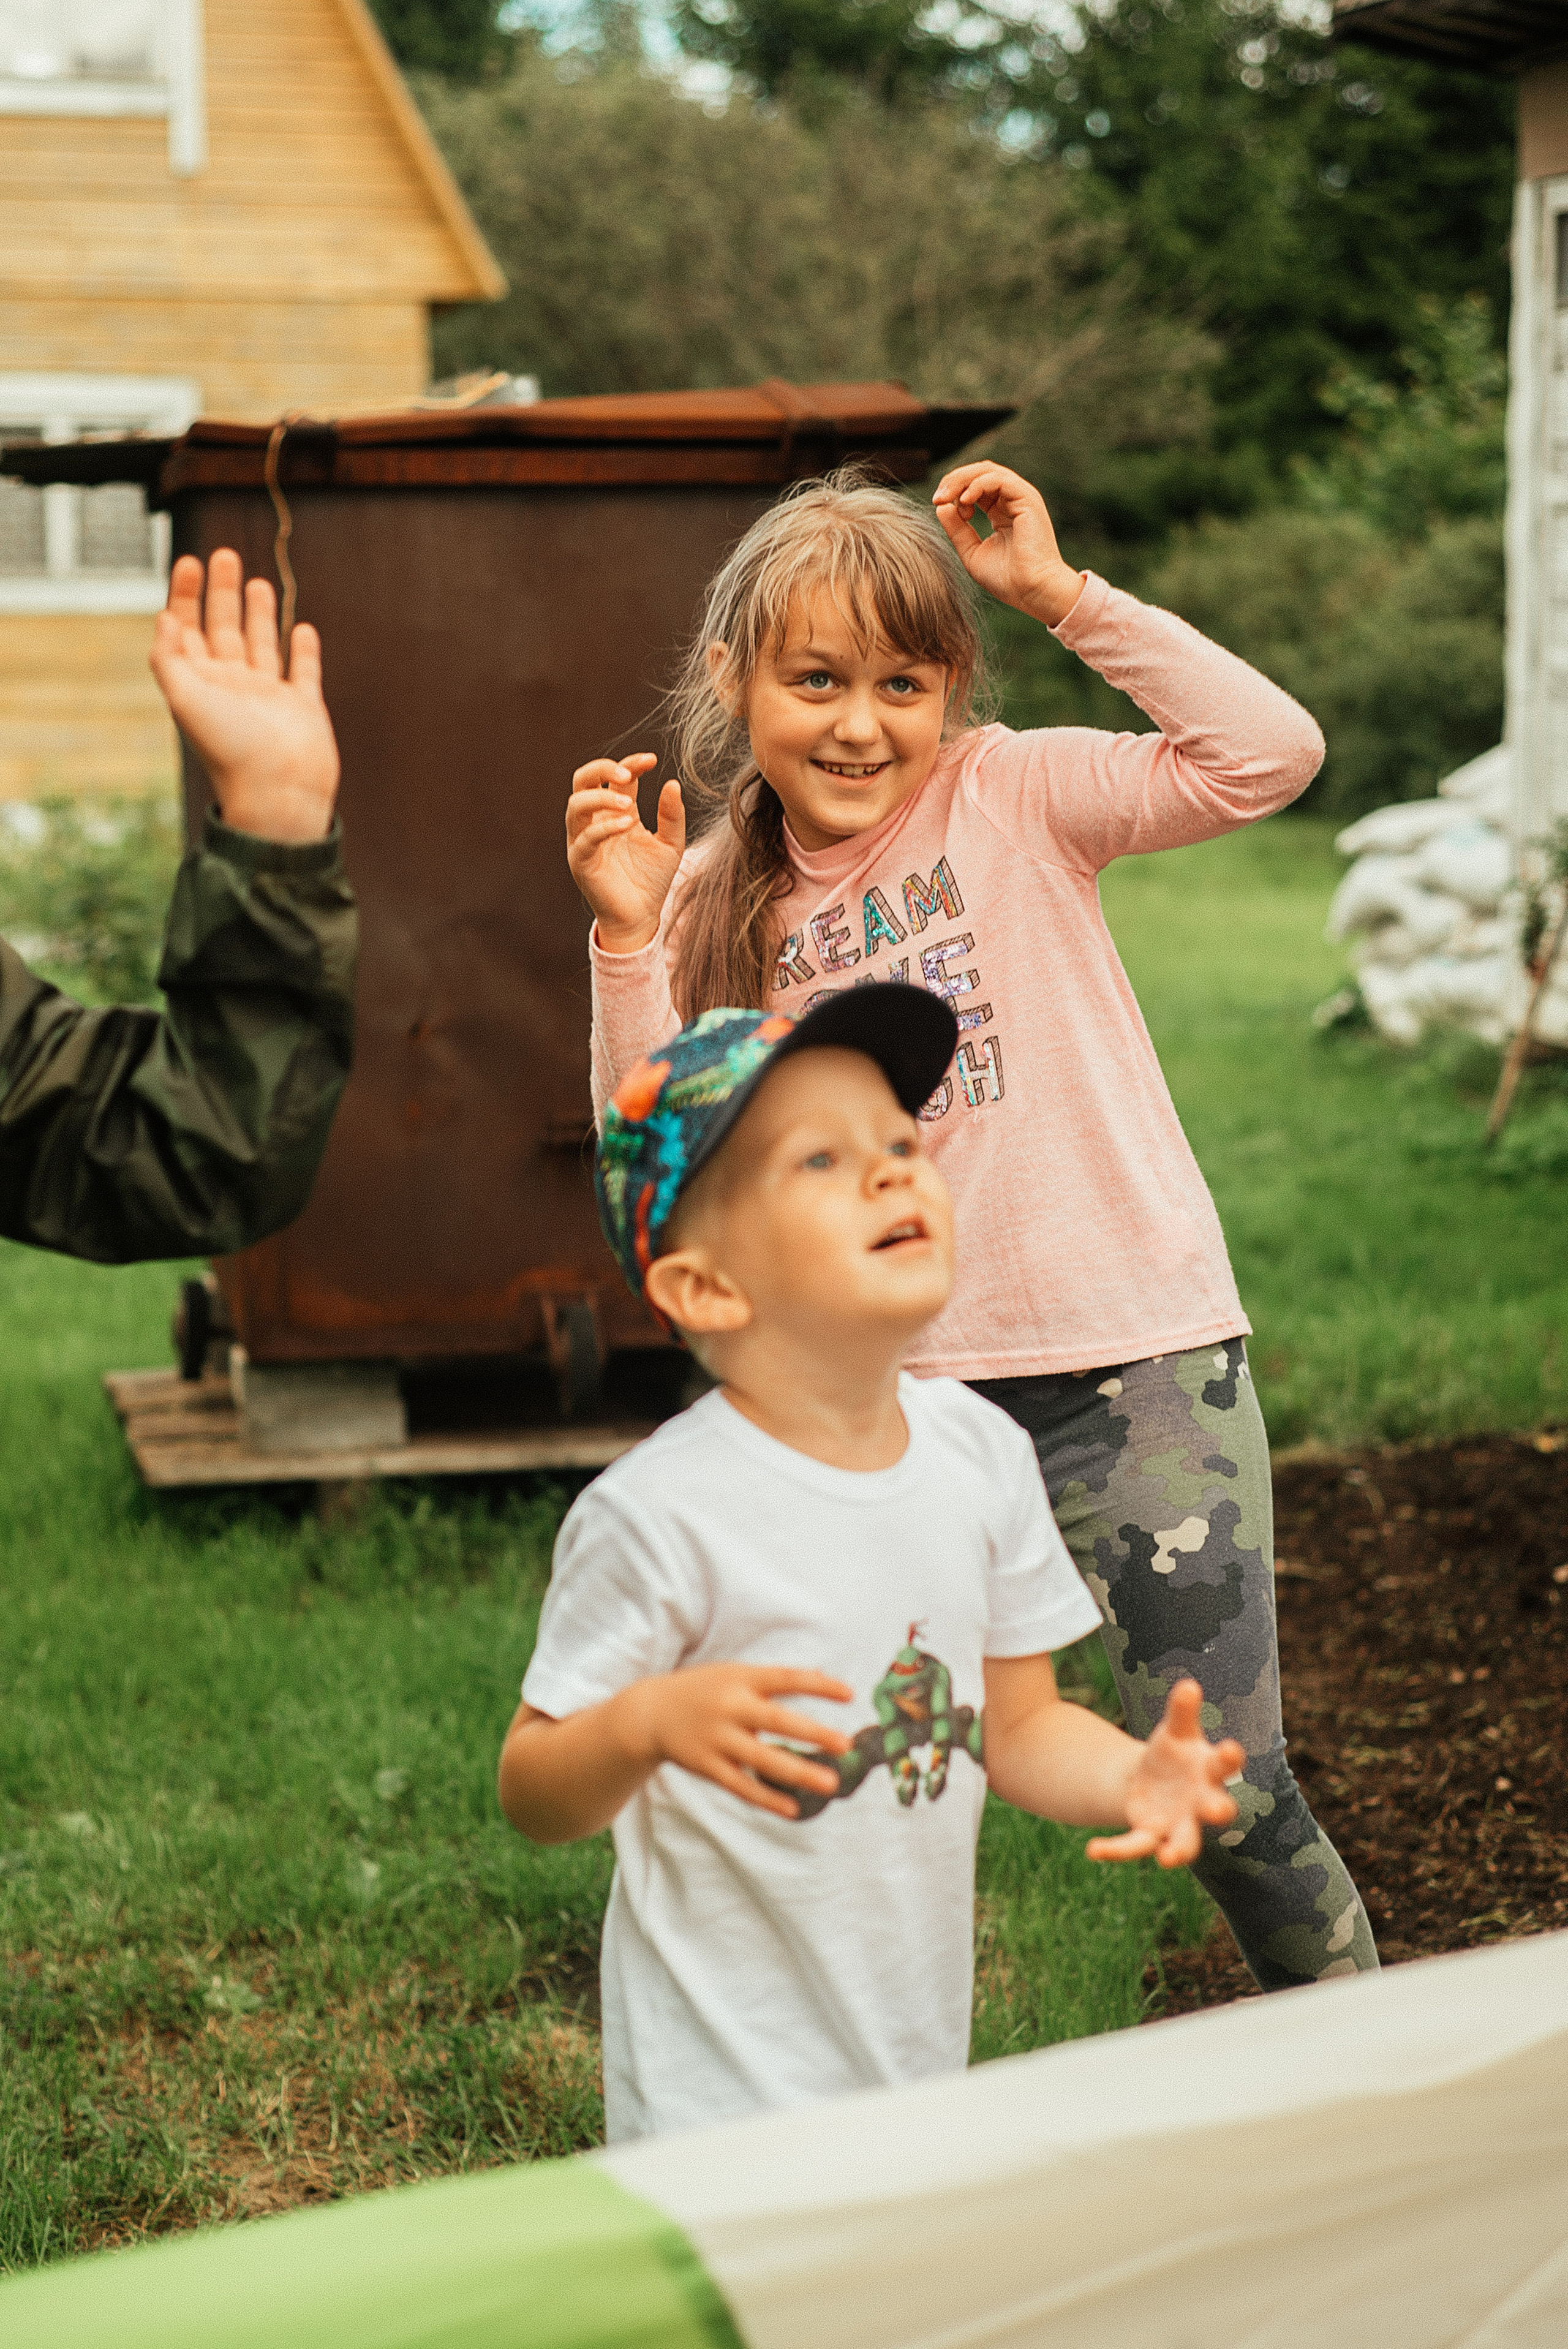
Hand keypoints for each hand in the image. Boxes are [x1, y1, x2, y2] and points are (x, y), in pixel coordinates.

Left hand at [149, 551, 338, 843]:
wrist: (278, 794)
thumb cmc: (230, 750)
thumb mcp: (185, 698)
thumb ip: (168, 658)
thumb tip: (164, 618)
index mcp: (201, 683)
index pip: (188, 630)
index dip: (185, 595)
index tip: (189, 561)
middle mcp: (234, 687)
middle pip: (224, 629)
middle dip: (222, 593)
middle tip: (224, 556)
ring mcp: (270, 697)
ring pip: (262, 645)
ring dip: (258, 614)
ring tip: (258, 582)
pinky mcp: (304, 708)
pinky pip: (304, 672)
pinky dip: (304, 650)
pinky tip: (302, 628)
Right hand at [566, 753, 685, 954]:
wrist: (641, 917)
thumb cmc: (652, 880)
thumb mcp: (671, 844)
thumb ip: (672, 815)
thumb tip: (673, 783)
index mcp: (616, 812)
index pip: (615, 777)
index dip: (631, 763)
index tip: (652, 759)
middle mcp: (596, 821)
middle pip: (582, 780)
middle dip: (602, 768)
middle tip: (628, 772)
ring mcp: (585, 841)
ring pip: (576, 805)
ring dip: (600, 798)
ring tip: (627, 804)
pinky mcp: (582, 862)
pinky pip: (585, 838)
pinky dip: (604, 827)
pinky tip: (626, 824)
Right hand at [623, 1663, 851, 1820]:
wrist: (649, 1713)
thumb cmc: (705, 1690)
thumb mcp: (735, 1674)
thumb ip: (773, 1681)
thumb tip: (824, 1678)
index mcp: (741, 1678)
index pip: (786, 1678)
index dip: (819, 1686)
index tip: (850, 1695)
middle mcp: (730, 1707)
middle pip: (778, 1721)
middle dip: (813, 1734)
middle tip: (845, 1745)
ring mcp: (718, 1739)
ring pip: (764, 1760)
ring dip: (799, 1773)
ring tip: (830, 1784)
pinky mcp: (708, 1767)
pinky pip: (742, 1786)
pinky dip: (768, 1799)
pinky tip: (793, 1808)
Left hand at [932, 463, 1083, 626]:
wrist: (1033, 591)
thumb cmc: (1007, 579)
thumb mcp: (972, 552)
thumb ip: (957, 529)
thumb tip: (941, 506)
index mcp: (1000, 511)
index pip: (974, 485)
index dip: (953, 490)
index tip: (938, 505)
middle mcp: (1011, 500)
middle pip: (979, 472)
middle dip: (954, 480)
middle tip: (938, 497)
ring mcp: (1021, 497)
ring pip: (988, 471)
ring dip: (962, 480)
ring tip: (947, 497)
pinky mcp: (1028, 499)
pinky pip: (999, 479)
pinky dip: (978, 485)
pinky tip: (965, 501)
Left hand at [1086, 1680, 1242, 1868]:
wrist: (1151, 1780)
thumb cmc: (1173, 1752)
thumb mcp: (1174, 1730)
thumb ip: (1181, 1711)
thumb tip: (1188, 1684)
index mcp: (1209, 1771)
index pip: (1225, 1764)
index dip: (1230, 1758)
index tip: (1230, 1748)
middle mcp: (1201, 1803)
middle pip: (1215, 1809)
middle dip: (1217, 1810)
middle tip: (1216, 1810)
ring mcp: (1178, 1824)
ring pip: (1184, 1843)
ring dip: (1179, 1851)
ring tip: (1169, 1859)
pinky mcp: (1150, 1835)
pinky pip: (1136, 1847)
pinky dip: (1116, 1851)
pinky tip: (1093, 1850)